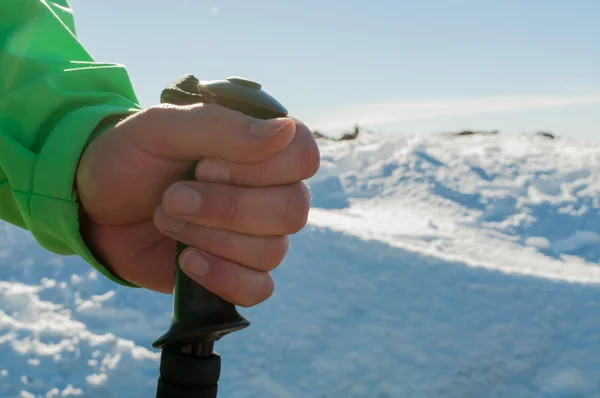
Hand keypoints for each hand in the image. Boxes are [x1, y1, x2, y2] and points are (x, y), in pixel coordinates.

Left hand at [75, 103, 319, 305]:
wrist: (95, 205)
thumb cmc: (131, 157)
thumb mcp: (160, 128)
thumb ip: (220, 127)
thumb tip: (282, 131)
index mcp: (261, 148)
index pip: (303, 156)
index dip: (259, 168)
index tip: (206, 165)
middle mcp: (271, 192)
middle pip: (292, 209)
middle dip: (227, 208)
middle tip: (173, 196)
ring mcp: (257, 236)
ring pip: (272, 250)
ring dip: (211, 238)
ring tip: (168, 219)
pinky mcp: (238, 273)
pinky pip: (260, 288)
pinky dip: (223, 277)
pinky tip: (186, 261)